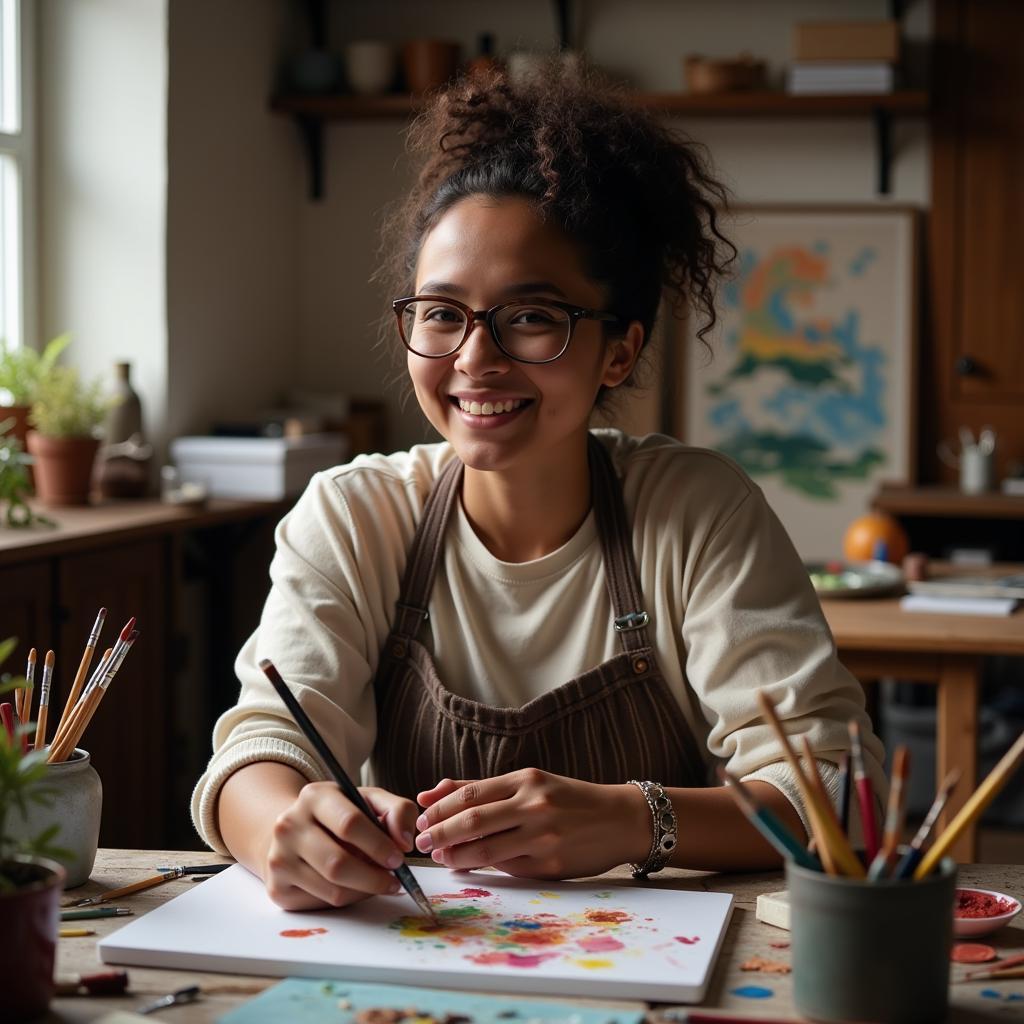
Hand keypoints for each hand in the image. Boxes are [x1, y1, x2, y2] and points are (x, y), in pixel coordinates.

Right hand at [264, 783, 417, 910]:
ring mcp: (279, 858)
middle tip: (394, 880)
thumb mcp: (369, 800)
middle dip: (374, 877)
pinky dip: (347, 899)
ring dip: (363, 891)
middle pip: (338, 864)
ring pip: (332, 889)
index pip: (349, 824)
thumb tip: (404, 842)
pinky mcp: (277, 888)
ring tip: (376, 881)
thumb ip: (397, 810)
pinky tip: (354, 886)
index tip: (399, 858)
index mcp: (314, 796)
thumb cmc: (340, 816)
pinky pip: (322, 903)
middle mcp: (289, 825)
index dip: (379, 845)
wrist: (294, 832)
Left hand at [414, 768, 650, 879]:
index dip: (439, 809)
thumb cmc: (569, 799)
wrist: (619, 820)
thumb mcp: (529, 783)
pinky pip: (508, 868)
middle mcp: (533, 805)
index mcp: (526, 780)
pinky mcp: (551, 864)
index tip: (420, 819)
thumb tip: (430, 794)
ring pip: (486, 850)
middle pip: (472, 821)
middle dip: (439, 833)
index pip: (470, 794)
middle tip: (420, 842)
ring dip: (456, 856)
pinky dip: (483, 868)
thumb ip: (481, 788)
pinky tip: (469, 867)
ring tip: (440, 857)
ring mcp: (543, 837)